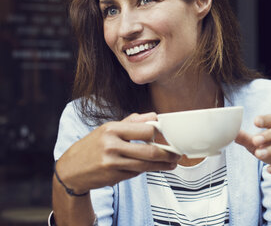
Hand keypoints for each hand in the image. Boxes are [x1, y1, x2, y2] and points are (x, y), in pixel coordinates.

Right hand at [55, 112, 180, 193]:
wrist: (70, 169)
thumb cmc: (93, 146)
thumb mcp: (108, 129)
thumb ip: (132, 122)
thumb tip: (155, 116)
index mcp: (112, 129)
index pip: (146, 129)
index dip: (159, 132)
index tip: (168, 135)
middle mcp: (112, 145)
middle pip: (149, 150)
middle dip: (167, 153)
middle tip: (176, 153)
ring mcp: (113, 163)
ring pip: (145, 164)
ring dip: (162, 165)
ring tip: (172, 163)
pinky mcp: (114, 176)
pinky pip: (136, 173)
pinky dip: (145, 170)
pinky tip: (153, 167)